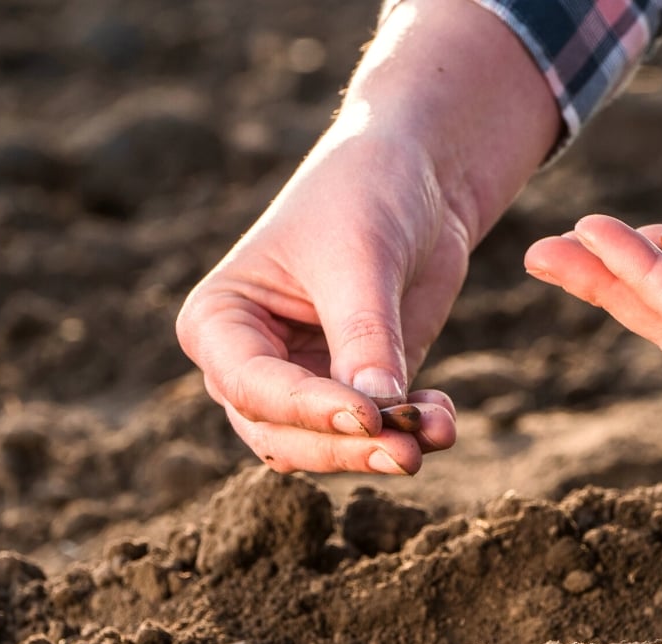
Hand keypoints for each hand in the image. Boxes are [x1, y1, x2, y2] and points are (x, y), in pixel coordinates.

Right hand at [176, 0, 557, 473]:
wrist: (417, 173)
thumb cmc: (364, 195)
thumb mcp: (361, 259)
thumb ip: (364, 337)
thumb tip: (378, 414)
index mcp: (219, 320)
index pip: (252, 385)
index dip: (308, 409)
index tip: (368, 416)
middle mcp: (249, 363)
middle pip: (282, 433)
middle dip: (345, 446)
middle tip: (405, 451)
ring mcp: (302, 382)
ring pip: (326, 446)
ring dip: (381, 448)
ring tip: (438, 432)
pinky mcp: (356, 389)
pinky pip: (374, 432)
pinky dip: (409, 432)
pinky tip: (443, 419)